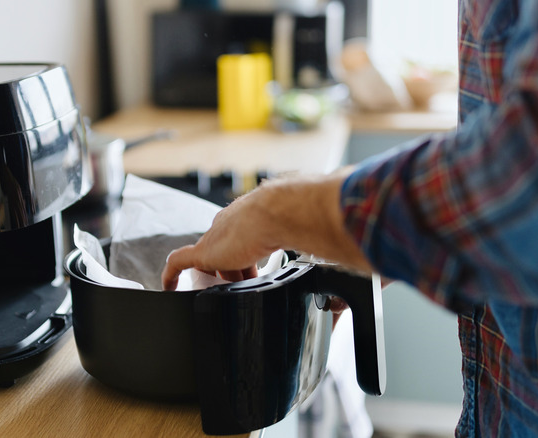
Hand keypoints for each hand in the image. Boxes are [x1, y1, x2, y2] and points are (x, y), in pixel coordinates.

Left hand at [162, 169, 373, 290]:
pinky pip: (179, 263)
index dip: (254, 257)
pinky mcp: (206, 250)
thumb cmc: (311, 217)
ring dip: (213, 275)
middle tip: (243, 285)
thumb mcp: (325, 239)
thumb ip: (339, 253)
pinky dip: (172, 274)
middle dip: (235, 268)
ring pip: (208, 259)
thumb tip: (369, 276)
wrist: (290, 208)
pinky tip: (168, 286)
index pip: (251, 238)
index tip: (260, 272)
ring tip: (215, 291)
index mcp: (260, 216)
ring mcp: (218, 237)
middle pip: (228, 250)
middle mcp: (235, 223)